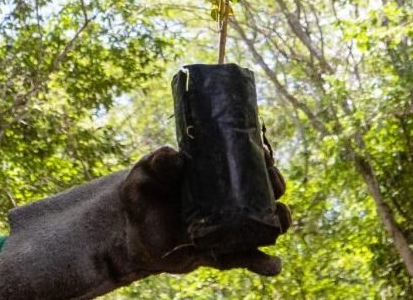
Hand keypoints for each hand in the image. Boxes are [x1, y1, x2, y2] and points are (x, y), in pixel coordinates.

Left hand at [119, 145, 292, 276]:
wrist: (131, 229)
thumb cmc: (144, 191)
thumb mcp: (148, 171)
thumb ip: (160, 163)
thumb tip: (175, 157)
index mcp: (217, 173)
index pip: (248, 160)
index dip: (262, 153)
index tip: (265, 147)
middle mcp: (229, 199)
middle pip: (265, 190)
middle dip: (274, 182)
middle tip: (272, 178)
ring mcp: (227, 226)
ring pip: (263, 224)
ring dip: (278, 220)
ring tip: (281, 216)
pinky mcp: (219, 252)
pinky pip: (243, 258)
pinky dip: (261, 263)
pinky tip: (274, 265)